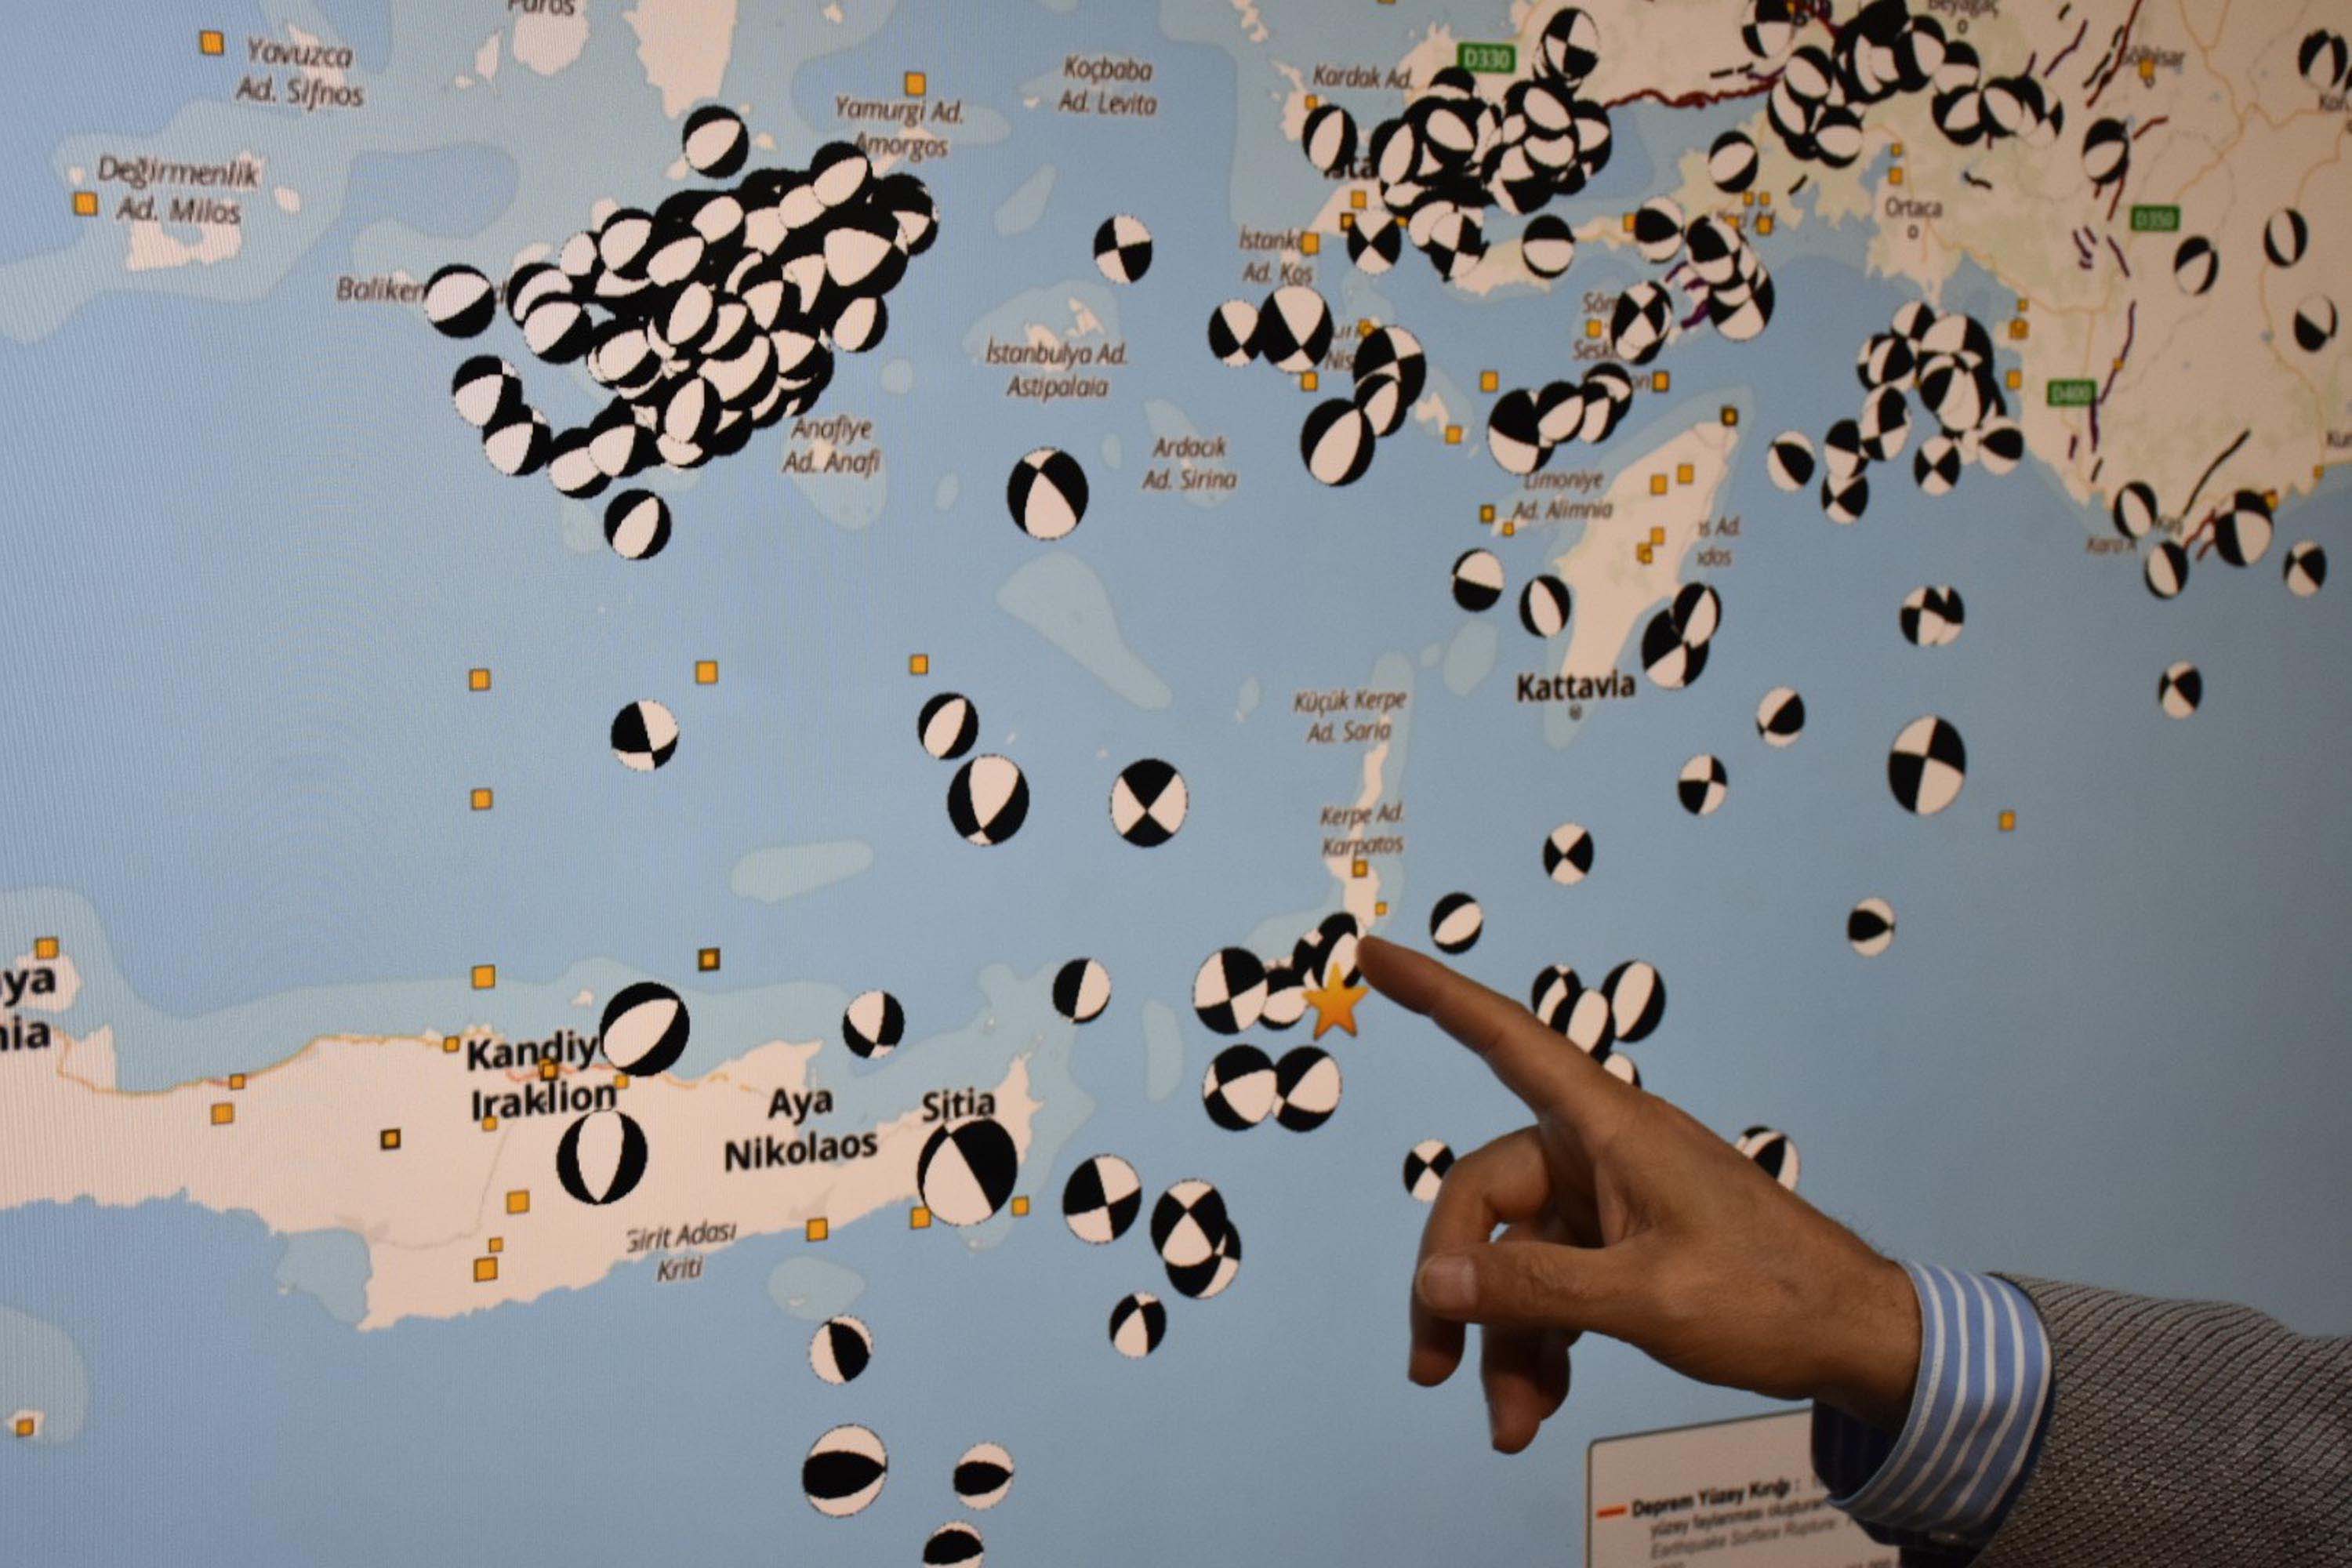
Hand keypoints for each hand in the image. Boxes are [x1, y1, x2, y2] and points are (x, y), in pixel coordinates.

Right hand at [1357, 936, 1920, 1451]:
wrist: (1860, 1340)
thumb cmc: (1769, 1296)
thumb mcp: (1647, 1297)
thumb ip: (1534, 1287)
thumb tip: (1432, 1280)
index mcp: (1608, 1128)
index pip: (1505, 1040)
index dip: (1436, 995)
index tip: (1372, 952)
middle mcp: (1598, 1154)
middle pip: (1485, 1198)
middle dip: (1456, 1287)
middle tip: (1431, 1371)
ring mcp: (1610, 1204)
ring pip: (1516, 1260)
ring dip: (1503, 1341)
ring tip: (1509, 1424)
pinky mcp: (1624, 1250)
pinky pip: (1553, 1287)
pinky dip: (1540, 1344)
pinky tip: (1539, 1404)